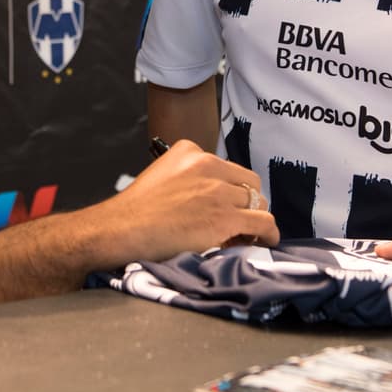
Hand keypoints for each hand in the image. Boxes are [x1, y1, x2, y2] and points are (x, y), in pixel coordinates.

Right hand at [97, 139, 278, 262]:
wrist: (123, 228)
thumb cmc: (136, 209)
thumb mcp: (162, 174)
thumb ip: (188, 178)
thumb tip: (210, 202)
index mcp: (191, 151)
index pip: (227, 168)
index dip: (230, 189)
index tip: (226, 204)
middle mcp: (208, 165)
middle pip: (248, 182)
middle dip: (248, 201)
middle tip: (241, 219)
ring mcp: (218, 191)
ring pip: (258, 202)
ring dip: (256, 218)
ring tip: (250, 233)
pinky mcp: (225, 217)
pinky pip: (262, 221)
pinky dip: (268, 232)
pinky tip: (266, 239)